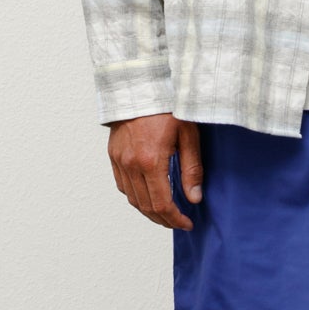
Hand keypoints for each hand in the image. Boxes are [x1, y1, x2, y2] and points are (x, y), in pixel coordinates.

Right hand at [106, 113, 204, 229]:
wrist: (139, 86)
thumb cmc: (166, 106)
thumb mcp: (187, 134)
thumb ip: (191, 169)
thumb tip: (195, 197)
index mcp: (150, 161)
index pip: (162, 203)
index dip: (175, 219)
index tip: (187, 223)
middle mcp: (131, 164)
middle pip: (146, 206)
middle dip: (164, 219)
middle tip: (178, 223)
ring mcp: (119, 161)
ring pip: (132, 199)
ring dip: (149, 211)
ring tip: (165, 214)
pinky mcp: (113, 155)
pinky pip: (123, 186)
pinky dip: (136, 197)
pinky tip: (148, 197)